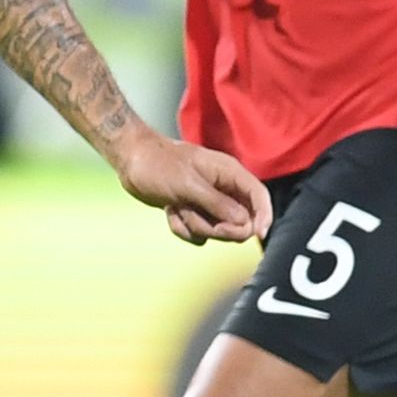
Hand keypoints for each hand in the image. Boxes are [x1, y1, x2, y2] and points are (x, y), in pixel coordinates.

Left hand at [108, 123, 269, 246]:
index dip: (265, 216)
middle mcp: (223, 189)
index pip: (259, 196)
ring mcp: (208, 203)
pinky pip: (199, 234)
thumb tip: (244, 223)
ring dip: (196, 226)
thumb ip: (217, 204)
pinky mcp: (194, 212)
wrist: (132, 161)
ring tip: (178, 208)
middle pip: (241, 222)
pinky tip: (171, 212)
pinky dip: (183, 229)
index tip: (260, 234)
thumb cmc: (159, 165)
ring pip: (218, 231)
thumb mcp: (188, 185)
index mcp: (228, 173)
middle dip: (220, 228)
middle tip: (199, 220)